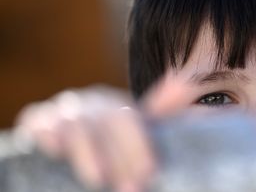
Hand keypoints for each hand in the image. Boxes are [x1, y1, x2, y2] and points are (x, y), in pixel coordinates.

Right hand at [14, 85, 154, 191]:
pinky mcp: (39, 122)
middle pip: (103, 123)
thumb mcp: (141, 136)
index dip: (137, 146)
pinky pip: (36, 119)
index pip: (127, 119)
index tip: (150, 172)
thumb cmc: (118, 147)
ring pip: (75, 124)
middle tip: (131, 188)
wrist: (87, 140)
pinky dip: (42, 130)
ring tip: (98, 179)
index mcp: (117, 108)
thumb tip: (191, 100)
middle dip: (118, 157)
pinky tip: (53, 148)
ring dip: (87, 153)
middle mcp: (91, 105)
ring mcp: (65, 111)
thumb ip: (164, 120)